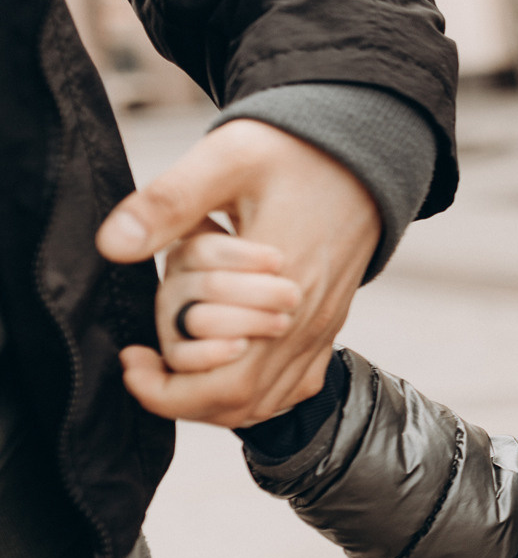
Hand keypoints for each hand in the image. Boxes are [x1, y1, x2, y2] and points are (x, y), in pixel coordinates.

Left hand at [98, 119, 379, 426]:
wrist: (363, 157)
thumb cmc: (294, 155)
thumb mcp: (227, 159)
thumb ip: (169, 201)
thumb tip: (114, 244)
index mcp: (282, 287)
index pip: (225, 380)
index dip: (166, 387)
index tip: (131, 357)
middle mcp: (307, 321)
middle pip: (241, 402)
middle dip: (181, 396)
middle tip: (143, 361)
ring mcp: (322, 329)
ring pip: (265, 402)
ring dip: (212, 397)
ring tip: (174, 365)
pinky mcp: (327, 328)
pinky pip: (290, 388)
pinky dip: (251, 393)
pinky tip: (222, 363)